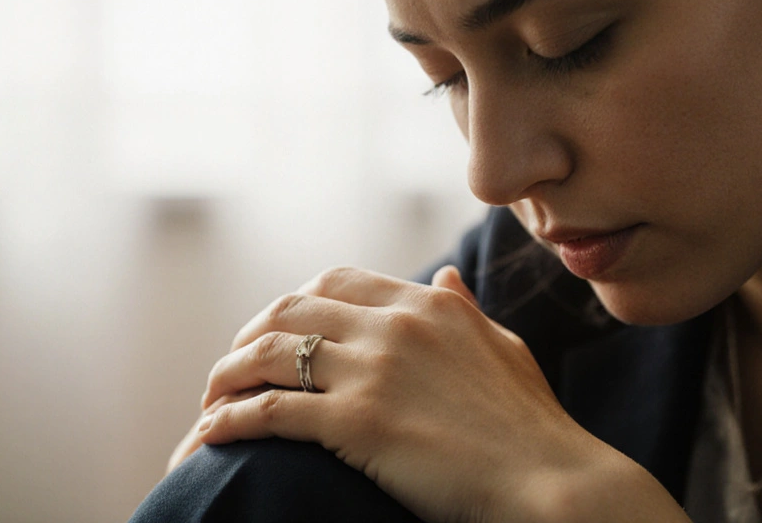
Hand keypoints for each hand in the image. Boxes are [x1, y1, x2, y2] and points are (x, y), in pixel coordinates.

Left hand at [184, 265, 678, 522]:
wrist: (551, 484)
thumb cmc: (533, 428)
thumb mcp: (503, 351)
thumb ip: (466, 311)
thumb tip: (444, 276)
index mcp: (427, 304)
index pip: (336, 281)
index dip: (294, 303)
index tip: (274, 332)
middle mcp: (395, 325)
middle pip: (289, 309)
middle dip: (249, 335)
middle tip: (232, 369)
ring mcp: (374, 371)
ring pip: (268, 354)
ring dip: (226, 377)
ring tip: (211, 403)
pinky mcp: (356, 423)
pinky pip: (268, 411)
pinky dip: (229, 420)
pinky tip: (210, 436)